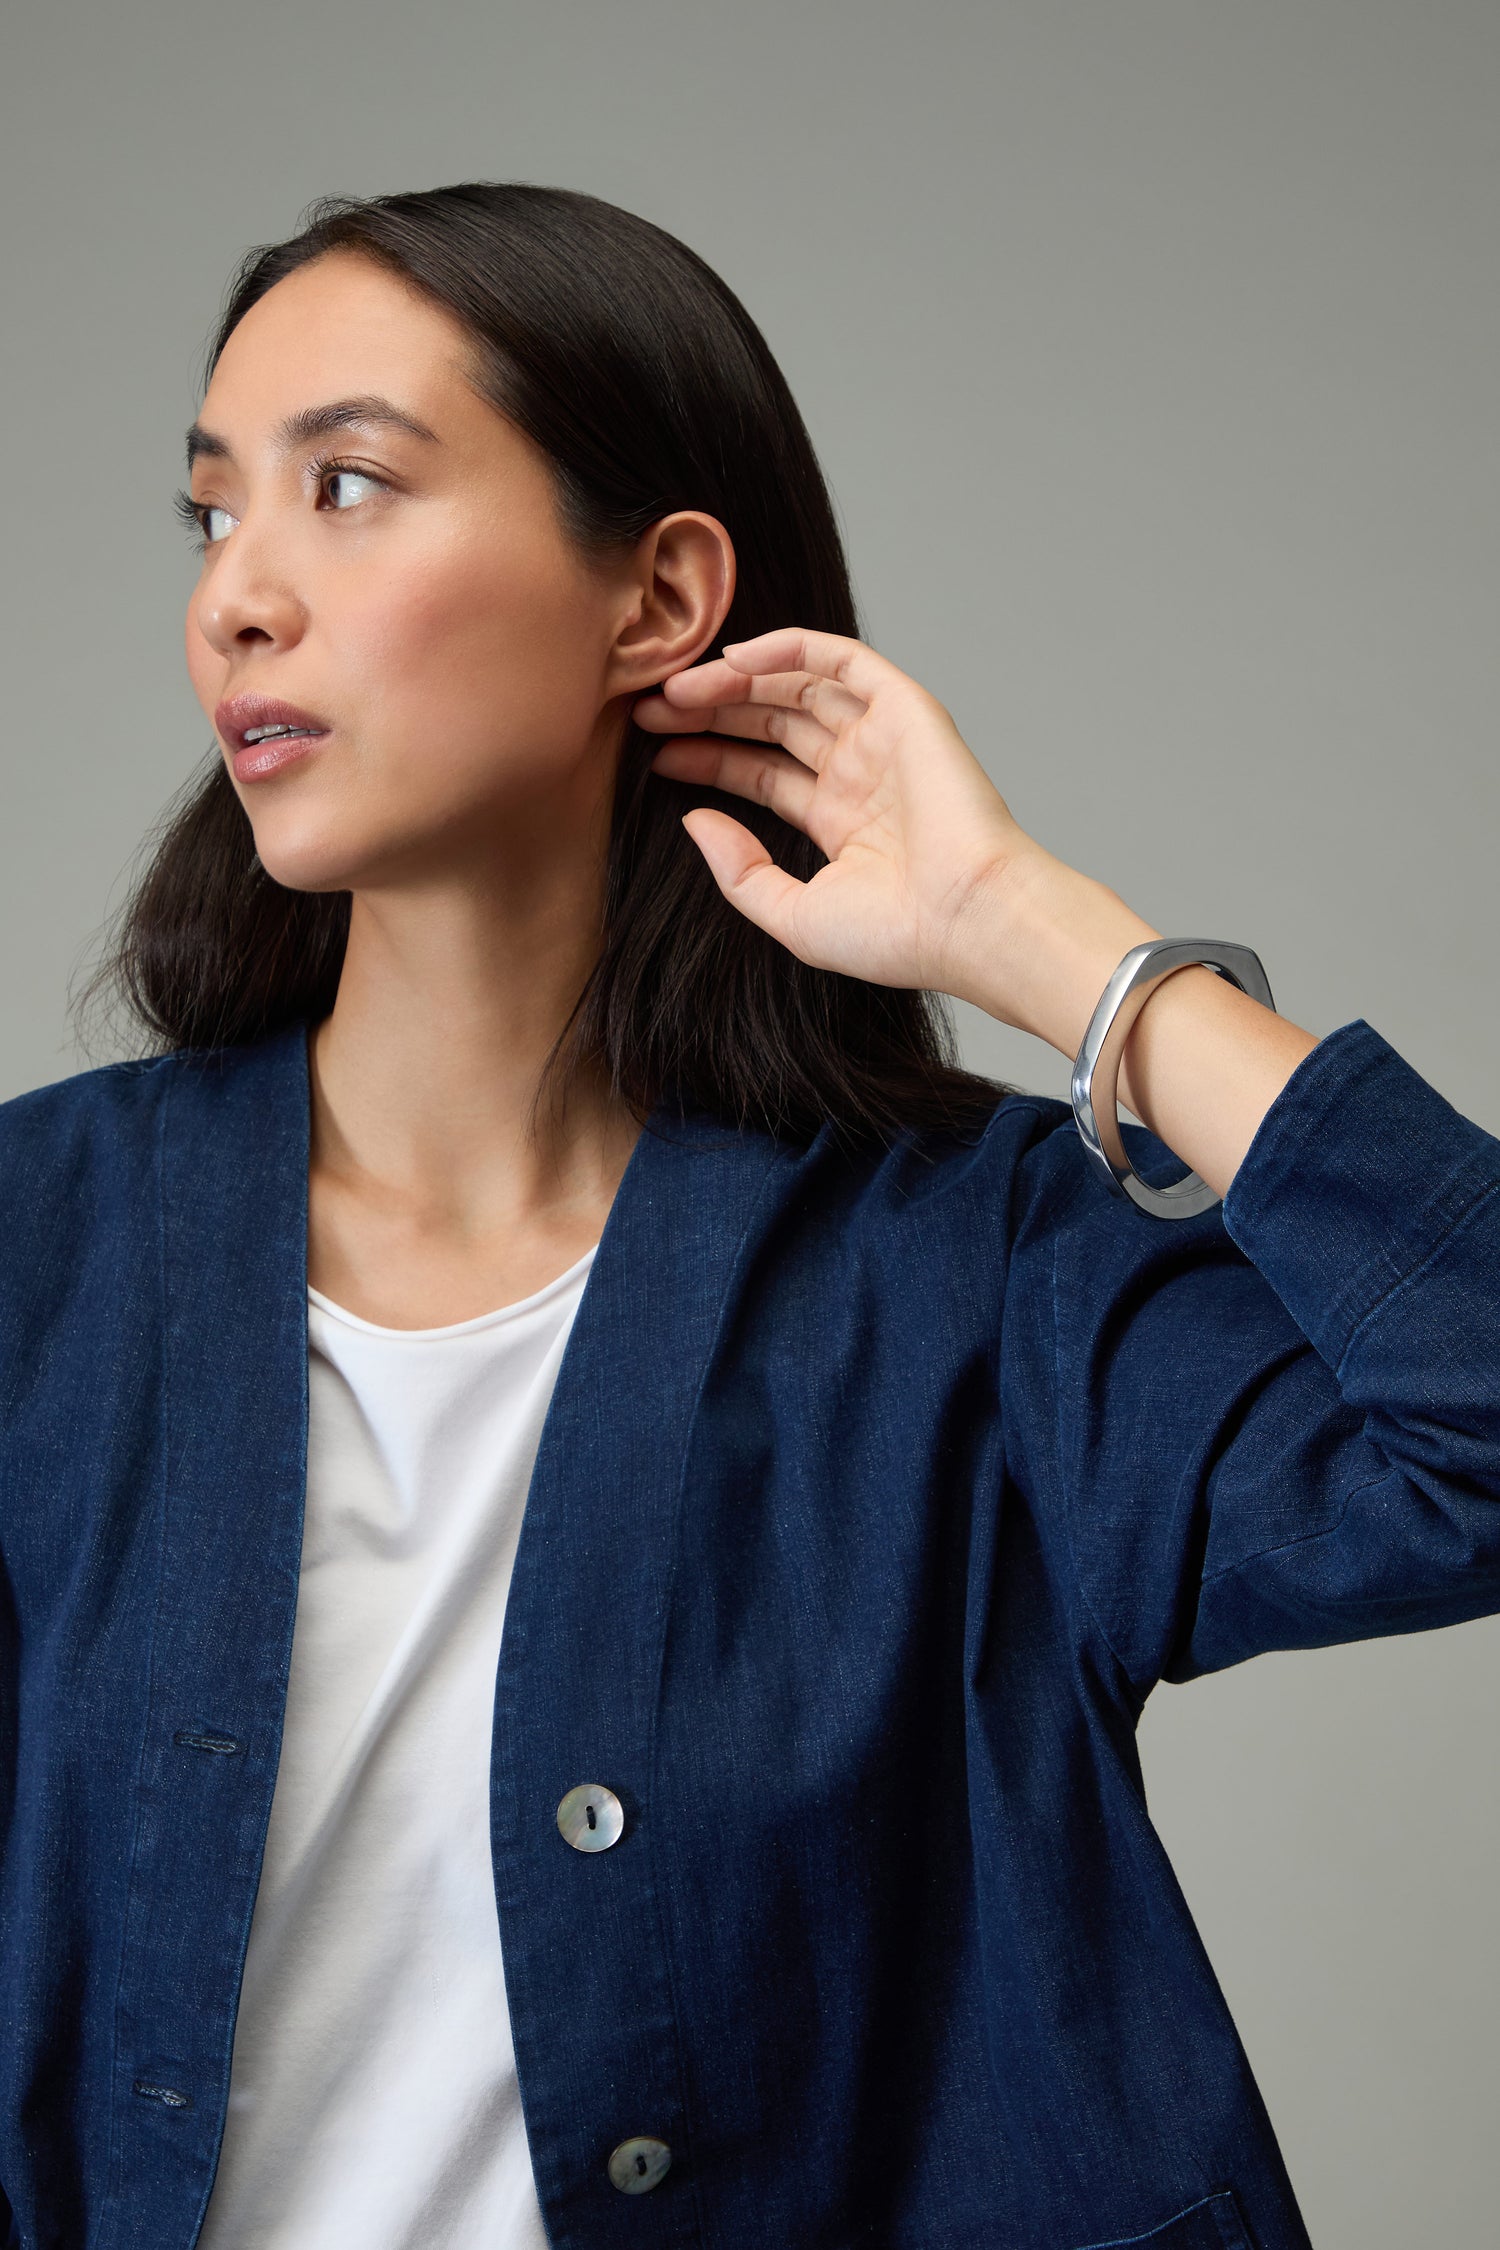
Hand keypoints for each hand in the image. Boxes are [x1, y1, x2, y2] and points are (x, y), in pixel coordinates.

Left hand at [634, 627, 1025, 998]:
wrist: (968, 920)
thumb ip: (739, 871)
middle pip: (772, 721)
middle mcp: (861, 773)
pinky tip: (733, 660)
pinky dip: (788, 648)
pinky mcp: (905, 709)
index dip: (708, 757)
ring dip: (736, 679)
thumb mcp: (793, 915)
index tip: (656, 754)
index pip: (761, 772)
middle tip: (651, 710)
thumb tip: (694, 819)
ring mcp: (883, 738)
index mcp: (841, 820)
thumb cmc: (896, 935)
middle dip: (711, 712)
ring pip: (797, 684)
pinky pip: (840, 658)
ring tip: (678, 689)